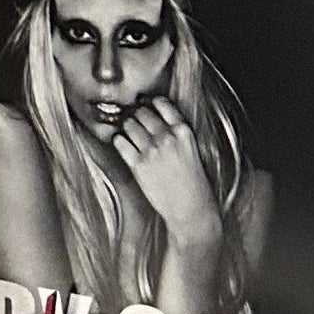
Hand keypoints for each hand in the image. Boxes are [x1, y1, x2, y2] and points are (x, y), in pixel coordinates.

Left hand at [111, 98, 223, 245]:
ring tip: (130, 135)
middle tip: (136, 122)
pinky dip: (119, 141)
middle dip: (137, 115)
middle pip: (141, 112)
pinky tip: (123, 146)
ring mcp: (151, 150)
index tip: (146, 104)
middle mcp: (167, 137)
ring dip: (127, 127)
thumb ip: (176, 134)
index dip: (151, 103)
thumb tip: (157, 120)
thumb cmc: (194, 184)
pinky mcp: (138, 164)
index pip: (162, 103)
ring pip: (128, 124)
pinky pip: (119, 142)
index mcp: (184, 133)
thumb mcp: (192, 151)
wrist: (192, 210)